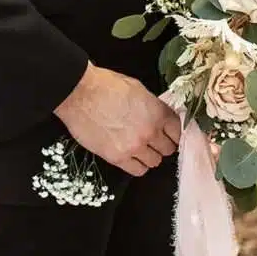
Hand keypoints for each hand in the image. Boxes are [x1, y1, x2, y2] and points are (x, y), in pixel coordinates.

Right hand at [54, 63, 180, 176]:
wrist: (78, 93)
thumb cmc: (104, 85)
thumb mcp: (136, 88)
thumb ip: (152, 106)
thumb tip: (158, 117)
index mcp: (156, 112)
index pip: (178, 131)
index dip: (173, 132)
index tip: (168, 133)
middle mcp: (149, 131)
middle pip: (168, 149)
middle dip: (161, 144)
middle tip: (152, 140)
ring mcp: (134, 146)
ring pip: (154, 162)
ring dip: (148, 155)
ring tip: (138, 147)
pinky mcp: (117, 157)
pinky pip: (138, 170)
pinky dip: (136, 164)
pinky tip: (130, 155)